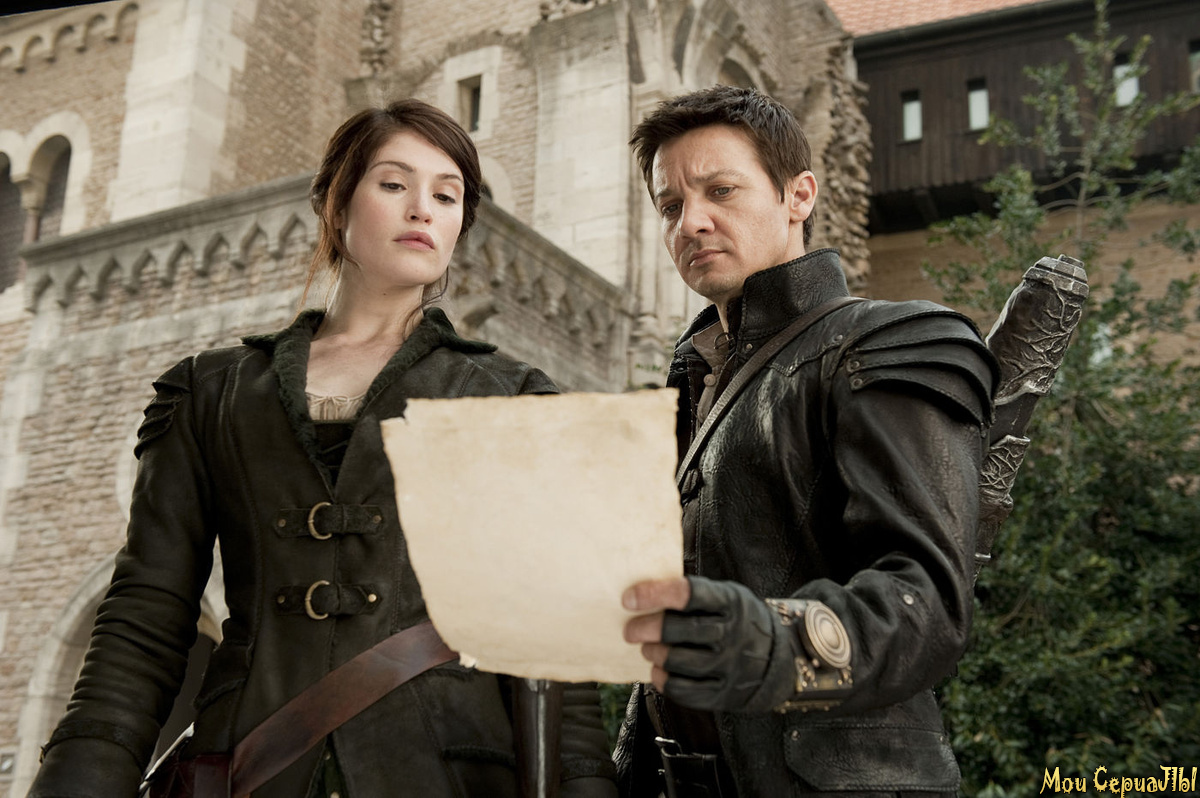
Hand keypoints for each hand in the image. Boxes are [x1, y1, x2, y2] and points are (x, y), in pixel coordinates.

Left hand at [623, 576, 787, 711]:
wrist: (779, 660)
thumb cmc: (738, 620)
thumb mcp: (727, 596)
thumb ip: (694, 594)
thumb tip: (642, 594)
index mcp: (730, 602)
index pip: (687, 594)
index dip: (654, 594)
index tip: (628, 599)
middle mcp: (731, 633)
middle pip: (678, 630)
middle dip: (646, 628)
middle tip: (631, 630)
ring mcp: (729, 665)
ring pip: (677, 661)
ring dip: (653, 654)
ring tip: (648, 649)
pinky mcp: (723, 693)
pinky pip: (683, 690)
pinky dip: (662, 680)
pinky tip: (659, 670)